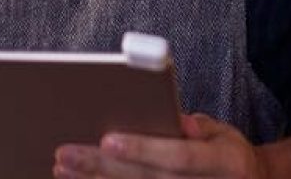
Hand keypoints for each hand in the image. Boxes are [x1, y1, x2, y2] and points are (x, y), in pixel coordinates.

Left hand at [54, 114, 264, 178]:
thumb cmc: (227, 156)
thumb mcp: (224, 134)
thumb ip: (198, 127)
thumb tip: (174, 121)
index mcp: (225, 164)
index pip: (178, 157)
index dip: (143, 149)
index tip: (108, 140)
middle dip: (102, 168)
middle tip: (66, 154)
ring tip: (62, 170)